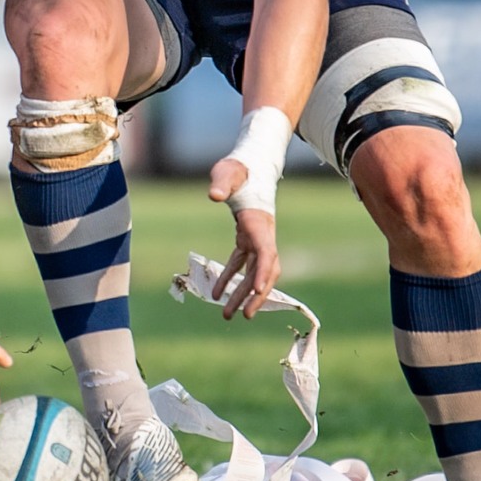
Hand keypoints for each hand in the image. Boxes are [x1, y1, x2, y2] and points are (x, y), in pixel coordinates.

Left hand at [208, 156, 279, 318]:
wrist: (248, 164)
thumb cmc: (238, 168)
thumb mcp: (228, 172)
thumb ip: (222, 183)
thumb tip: (214, 196)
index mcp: (259, 222)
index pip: (266, 252)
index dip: (264, 272)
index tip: (257, 290)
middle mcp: (262, 234)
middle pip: (264, 271)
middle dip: (256, 295)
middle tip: (243, 316)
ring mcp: (256, 237)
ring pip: (253, 272)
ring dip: (242, 294)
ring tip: (227, 314)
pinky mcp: (246, 238)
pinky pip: (240, 263)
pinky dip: (229, 278)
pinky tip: (216, 292)